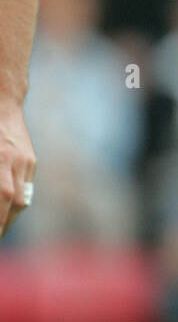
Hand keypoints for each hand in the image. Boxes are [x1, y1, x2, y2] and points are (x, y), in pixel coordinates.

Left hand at [0, 98, 35, 236]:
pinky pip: (25, 187)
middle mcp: (15, 161)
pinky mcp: (30, 159)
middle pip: (13, 202)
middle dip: (1, 224)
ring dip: (8, 217)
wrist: (2, 97)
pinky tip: (6, 211)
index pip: (2, 198)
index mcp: (1, 157)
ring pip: (22, 197)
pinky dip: (15, 203)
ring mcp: (25, 160)